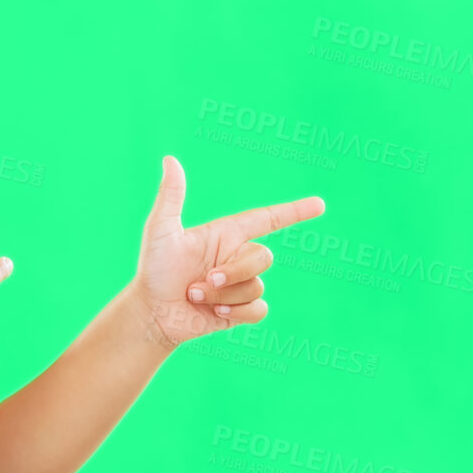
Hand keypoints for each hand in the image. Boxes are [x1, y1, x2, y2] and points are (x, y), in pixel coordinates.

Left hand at [131, 155, 325, 349]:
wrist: (152, 313)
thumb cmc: (153, 269)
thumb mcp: (161, 230)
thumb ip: (171, 197)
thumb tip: (170, 159)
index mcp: (226, 235)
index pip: (268, 219)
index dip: (295, 211)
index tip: (320, 204)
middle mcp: (236, 257)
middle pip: (263, 257)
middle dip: (233, 272)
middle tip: (200, 281)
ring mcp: (240, 284)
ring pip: (256, 286)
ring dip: (223, 294)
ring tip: (194, 296)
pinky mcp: (240, 311)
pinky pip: (259, 309)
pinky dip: (238, 312)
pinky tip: (215, 313)